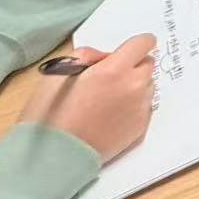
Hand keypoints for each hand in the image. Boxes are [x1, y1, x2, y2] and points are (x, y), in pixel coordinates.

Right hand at [19, 35, 156, 162]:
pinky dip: (132, 107)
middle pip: (147, 64)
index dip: (135, 45)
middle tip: (109, 79)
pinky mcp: (140, 128)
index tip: (124, 53)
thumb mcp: (59, 72)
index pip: (144, 42)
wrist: (53, 156)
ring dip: (133, 87)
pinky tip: (110, 117)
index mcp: (115, 69)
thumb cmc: (51, 112)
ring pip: (147, 86)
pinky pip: (144, 107)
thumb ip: (88, 55)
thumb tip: (107, 57)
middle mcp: (134, 87)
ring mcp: (140, 109)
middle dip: (132, 66)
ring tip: (107, 101)